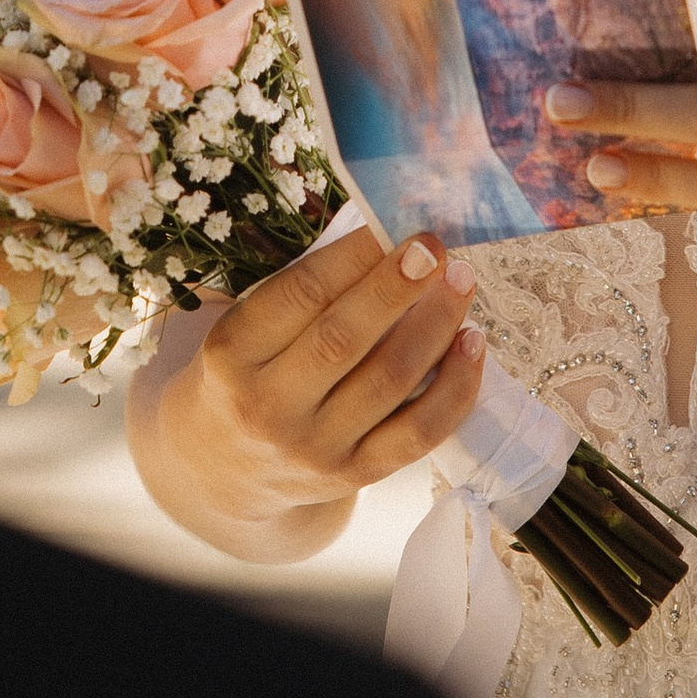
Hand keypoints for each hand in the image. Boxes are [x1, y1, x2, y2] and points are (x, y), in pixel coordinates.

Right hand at [148, 223, 485, 540]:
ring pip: (389, 381)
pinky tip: (472, 345)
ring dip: (435, 326)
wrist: (224, 470)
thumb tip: (383, 234)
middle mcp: (267, 406)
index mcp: (231, 356)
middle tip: (436, 248)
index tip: (391, 222)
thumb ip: (300, 292)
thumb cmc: (245, 375)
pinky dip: (454, 387)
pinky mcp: (353, 475)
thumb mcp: (244, 332)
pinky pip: (418, 433)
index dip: (352, 256)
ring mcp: (312, 448)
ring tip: (461, 283)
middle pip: (343, 339)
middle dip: (396, 288)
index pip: (299, 296)